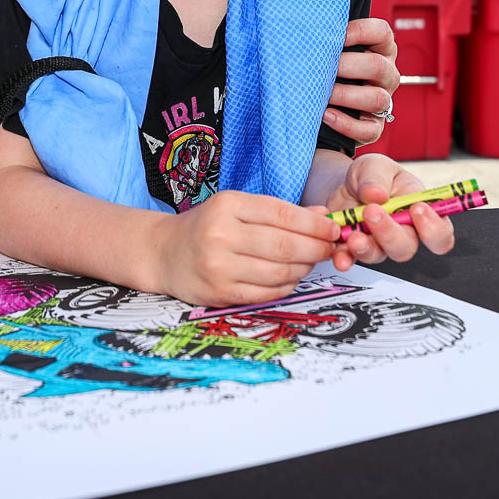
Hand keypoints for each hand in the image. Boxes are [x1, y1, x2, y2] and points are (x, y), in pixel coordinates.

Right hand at [152, 191, 338, 306]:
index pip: (282, 214)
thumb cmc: (206, 227)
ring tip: (308, 262)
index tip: (334, 228)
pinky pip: (267, 293)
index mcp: (227, 205)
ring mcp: (219, 266)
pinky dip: (286, 286)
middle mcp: (221, 235)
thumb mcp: (237, 207)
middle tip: (330, 248)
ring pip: (279, 272)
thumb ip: (279, 211)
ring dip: (303, 268)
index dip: (314, 224)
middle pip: (284, 245)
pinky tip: (289, 277)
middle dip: (315, 248)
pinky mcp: (220, 293)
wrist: (164, 253)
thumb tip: (323, 217)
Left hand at [324, 17, 398, 145]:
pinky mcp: (375, 127)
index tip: (336, 35)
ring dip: (346, 96)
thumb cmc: (327, 70)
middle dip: (348, 66)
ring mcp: (384, 102)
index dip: (360, 31)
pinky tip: (326, 116)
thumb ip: (327, 37)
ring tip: (323, 94)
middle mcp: (387, 75)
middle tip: (324, 68)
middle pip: (379, 66)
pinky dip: (346, 124)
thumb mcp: (333, 50)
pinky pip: (370, 129)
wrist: (324, 107)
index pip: (382, 32)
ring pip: (378, 99)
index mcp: (380, 50)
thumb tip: (303, 23)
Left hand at [325, 153, 454, 270]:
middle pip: (406, 248)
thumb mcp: (375, 165)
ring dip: (366, 247)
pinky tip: (340, 255)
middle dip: (390, 233)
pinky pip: (351, 258)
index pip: (440, 232)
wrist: (342, 183)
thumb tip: (376, 194)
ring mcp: (378, 243)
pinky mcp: (354, 248)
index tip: (417, 209)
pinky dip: (344, 258)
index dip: (433, 229)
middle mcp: (402, 233)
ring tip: (353, 235)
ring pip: (379, 255)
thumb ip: (377, 177)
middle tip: (372, 212)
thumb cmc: (371, 176)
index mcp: (419, 211)